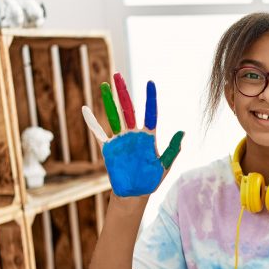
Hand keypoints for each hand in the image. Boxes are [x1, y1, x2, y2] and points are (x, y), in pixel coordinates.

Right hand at [82, 73, 183, 196]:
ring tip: (105, 86)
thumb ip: (172, 149)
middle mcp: (134, 134)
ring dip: (108, 101)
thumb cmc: (152, 180)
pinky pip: (99, 133)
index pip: (150, 113)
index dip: (150, 98)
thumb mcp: (165, 165)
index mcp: (149, 137)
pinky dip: (92, 122)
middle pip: (128, 109)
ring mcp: (121, 140)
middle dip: (123, 92)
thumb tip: (182, 132)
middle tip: (117, 75)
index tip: (150, 82)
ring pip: (114, 116)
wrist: (135, 193)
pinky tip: (86, 109)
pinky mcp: (109, 148)